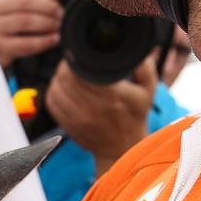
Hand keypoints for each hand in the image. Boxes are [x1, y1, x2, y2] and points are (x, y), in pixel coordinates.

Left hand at [43, 57, 158, 175]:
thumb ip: (144, 67)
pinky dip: (53, 91)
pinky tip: (61, 87)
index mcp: (111, 95)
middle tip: (72, 62)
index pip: (82, 70)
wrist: (123, 147)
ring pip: (56, 88)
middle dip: (66, 66)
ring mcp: (78, 118)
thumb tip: (133, 52)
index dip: (77, 59)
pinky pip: (52, 103)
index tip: (80, 55)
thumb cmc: (134, 116)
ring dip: (58, 77)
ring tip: (67, 73)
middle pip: (66, 78)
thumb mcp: (148, 89)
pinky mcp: (68, 125)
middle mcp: (93, 107)